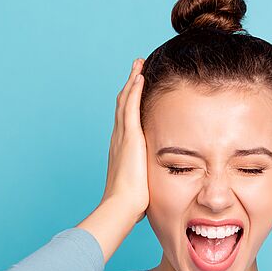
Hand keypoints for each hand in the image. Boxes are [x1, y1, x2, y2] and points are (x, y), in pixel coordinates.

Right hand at [100, 58, 148, 223]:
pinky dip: (134, 89)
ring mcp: (122, 136)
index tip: (135, 93)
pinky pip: (130, 105)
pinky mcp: (128, 135)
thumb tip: (153, 190)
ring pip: (124, 101)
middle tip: (136, 70)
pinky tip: (140, 76)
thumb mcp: (141, 187)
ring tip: (138, 65)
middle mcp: (118, 139)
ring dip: (132, 81)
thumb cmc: (131, 203)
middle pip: (122, 106)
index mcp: (121, 150)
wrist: (122, 205)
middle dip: (129, 87)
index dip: (129, 104)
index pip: (125, 121)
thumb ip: (146, 181)